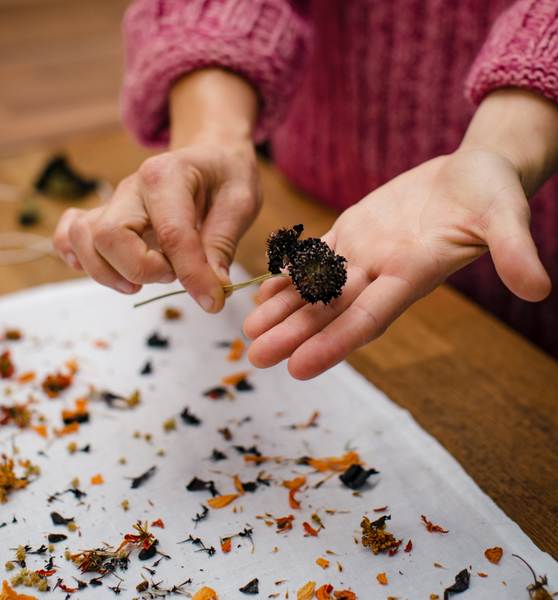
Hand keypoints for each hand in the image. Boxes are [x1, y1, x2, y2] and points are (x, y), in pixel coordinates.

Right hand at [53, 140, 260, 311]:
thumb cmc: (225, 176)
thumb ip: (222, 245)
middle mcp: (132, 186)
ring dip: (109, 272)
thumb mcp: (240, 203)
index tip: (213, 301)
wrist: (211, 156)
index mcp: (168, 174)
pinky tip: (108, 272)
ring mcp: (114, 202)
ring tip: (142, 283)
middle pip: (110, 236)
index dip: (191, 274)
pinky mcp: (106, 216)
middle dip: (141, 270)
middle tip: (173, 276)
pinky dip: (78, 258)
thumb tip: (213, 288)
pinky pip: (70, 234)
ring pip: (83, 239)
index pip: (171, 233)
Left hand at [244, 147, 550, 379]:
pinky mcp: (353, 233)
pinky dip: (288, 274)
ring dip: (282, 308)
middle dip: (293, 334)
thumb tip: (538, 288)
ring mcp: (364, 254)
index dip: (335, 343)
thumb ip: (513, 249)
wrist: (471, 172)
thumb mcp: (505, 214)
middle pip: (332, 310)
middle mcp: (382, 273)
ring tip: (247, 329)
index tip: (299, 369)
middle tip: (254, 357)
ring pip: (315, 288)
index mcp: (412, 274)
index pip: (369, 317)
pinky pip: (314, 258)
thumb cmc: (492, 191)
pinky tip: (261, 290)